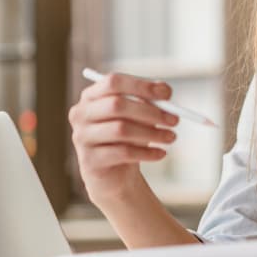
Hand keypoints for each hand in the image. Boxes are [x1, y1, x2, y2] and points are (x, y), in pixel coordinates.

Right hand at [69, 71, 178, 203]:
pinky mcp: (90, 161)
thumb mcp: (139, 115)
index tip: (167, 95)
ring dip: (152, 133)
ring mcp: (82, 138)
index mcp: (91, 96)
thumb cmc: (127, 138)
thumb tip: (165, 91)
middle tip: (175, 119)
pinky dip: (147, 153)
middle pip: (116, 105)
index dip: (141, 86)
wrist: (114, 174)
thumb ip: (150, 99)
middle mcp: (81, 114)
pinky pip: (123, 153)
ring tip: (171, 138)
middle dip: (150, 111)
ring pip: (121, 130)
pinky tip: (161, 153)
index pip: (113, 82)